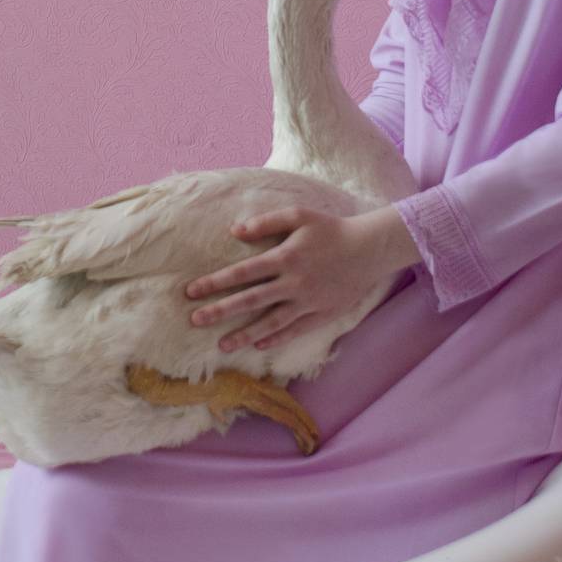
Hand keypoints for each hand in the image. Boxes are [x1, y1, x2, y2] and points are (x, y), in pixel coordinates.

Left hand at [183, 204, 418, 352]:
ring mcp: (308, 301)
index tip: (192, 291)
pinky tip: (259, 345)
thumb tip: (235, 231)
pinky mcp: (322, 314)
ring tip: (222, 345)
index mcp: (285, 256)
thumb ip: (266, 222)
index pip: (242, 272)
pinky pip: (295, 330)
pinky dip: (276, 338)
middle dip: (220, 311)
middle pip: (250, 300)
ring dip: (244, 334)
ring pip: (270, 322)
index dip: (215, 282)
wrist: (370, 249)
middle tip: (195, 320)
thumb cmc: (331, 229)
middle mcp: (293, 282)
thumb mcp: (300, 215)